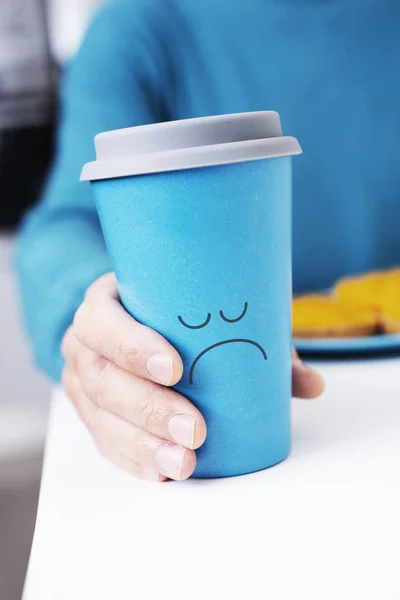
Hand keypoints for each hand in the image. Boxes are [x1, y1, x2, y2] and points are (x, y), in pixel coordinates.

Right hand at [62, 273, 323, 481]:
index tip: (175, 367)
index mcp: (106, 304)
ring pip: (100, 418)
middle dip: (148, 408)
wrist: (131, 321)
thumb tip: (312, 385)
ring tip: (185, 463)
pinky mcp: (91, 413)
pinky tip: (163, 472)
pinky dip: (134, 459)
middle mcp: (86, 343)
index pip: (104, 322)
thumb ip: (257, 339)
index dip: (132, 346)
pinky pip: (104, 441)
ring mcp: (82, 381)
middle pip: (102, 379)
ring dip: (143, 445)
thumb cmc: (171, 312)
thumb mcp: (204, 309)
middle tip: (194, 431)